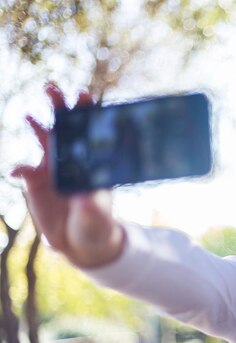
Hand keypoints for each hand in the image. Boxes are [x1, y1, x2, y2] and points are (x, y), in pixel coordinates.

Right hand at [11, 84, 124, 267]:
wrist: (80, 241)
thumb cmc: (97, 224)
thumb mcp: (98, 216)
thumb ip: (92, 206)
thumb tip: (84, 199)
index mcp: (92, 162)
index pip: (91, 131)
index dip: (86, 111)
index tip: (84, 94)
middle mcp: (72, 159)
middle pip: (65, 127)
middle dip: (59, 106)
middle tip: (52, 87)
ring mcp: (52, 168)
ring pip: (43, 140)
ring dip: (36, 126)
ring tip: (29, 116)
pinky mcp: (35, 182)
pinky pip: (23, 170)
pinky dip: (18, 168)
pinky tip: (16, 171)